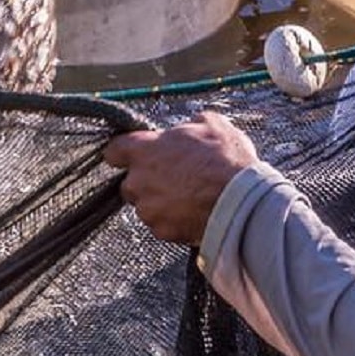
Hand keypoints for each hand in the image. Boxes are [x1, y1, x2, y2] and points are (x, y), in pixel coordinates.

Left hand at [103, 112, 257, 244]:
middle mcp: (139, 181)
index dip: (125, 153)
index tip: (134, 155)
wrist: (240, 201)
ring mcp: (148, 209)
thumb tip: (192, 126)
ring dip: (161, 201)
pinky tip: (193, 212)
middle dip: (147, 181)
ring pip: (146, 205)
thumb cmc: (225, 160)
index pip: (114, 151)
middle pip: (130, 183)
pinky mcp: (161, 231)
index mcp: (144, 150)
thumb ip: (191, 124)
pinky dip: (173, 220)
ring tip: (188, 196)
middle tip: (173, 177)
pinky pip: (161, 225)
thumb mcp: (212, 124)